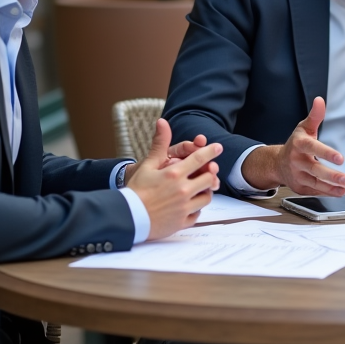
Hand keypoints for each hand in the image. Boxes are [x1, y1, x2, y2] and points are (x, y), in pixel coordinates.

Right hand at [126, 118, 222, 239]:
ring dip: (205, 192)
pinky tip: (189, 205)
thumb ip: (160, 144)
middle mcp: (183, 190)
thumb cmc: (135, 191)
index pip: (199, 159)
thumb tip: (162, 122)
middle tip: (208, 171)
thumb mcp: (148, 165)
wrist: (126, 218)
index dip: (211, 151)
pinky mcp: (182, 222)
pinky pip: (197, 214)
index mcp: (174, 174)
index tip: (218, 147)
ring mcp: (184, 208)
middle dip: (210, 173)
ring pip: (206, 197)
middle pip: (208, 178)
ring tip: (198, 189)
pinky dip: (195, 209)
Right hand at [241, 97, 344, 195]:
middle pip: (314, 169)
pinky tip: (338, 192)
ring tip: (344, 187)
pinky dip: (326, 193)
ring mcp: (297, 175)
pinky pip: (314, 191)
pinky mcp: (299, 187)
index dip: (326, 153)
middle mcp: (296, 161)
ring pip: (315, 183)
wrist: (277, 163)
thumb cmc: (296, 144)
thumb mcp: (304, 127)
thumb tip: (320, 100)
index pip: (313, 148)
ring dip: (330, 187)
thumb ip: (315, 115)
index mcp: (299, 144)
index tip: (340, 158)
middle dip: (331, 175)